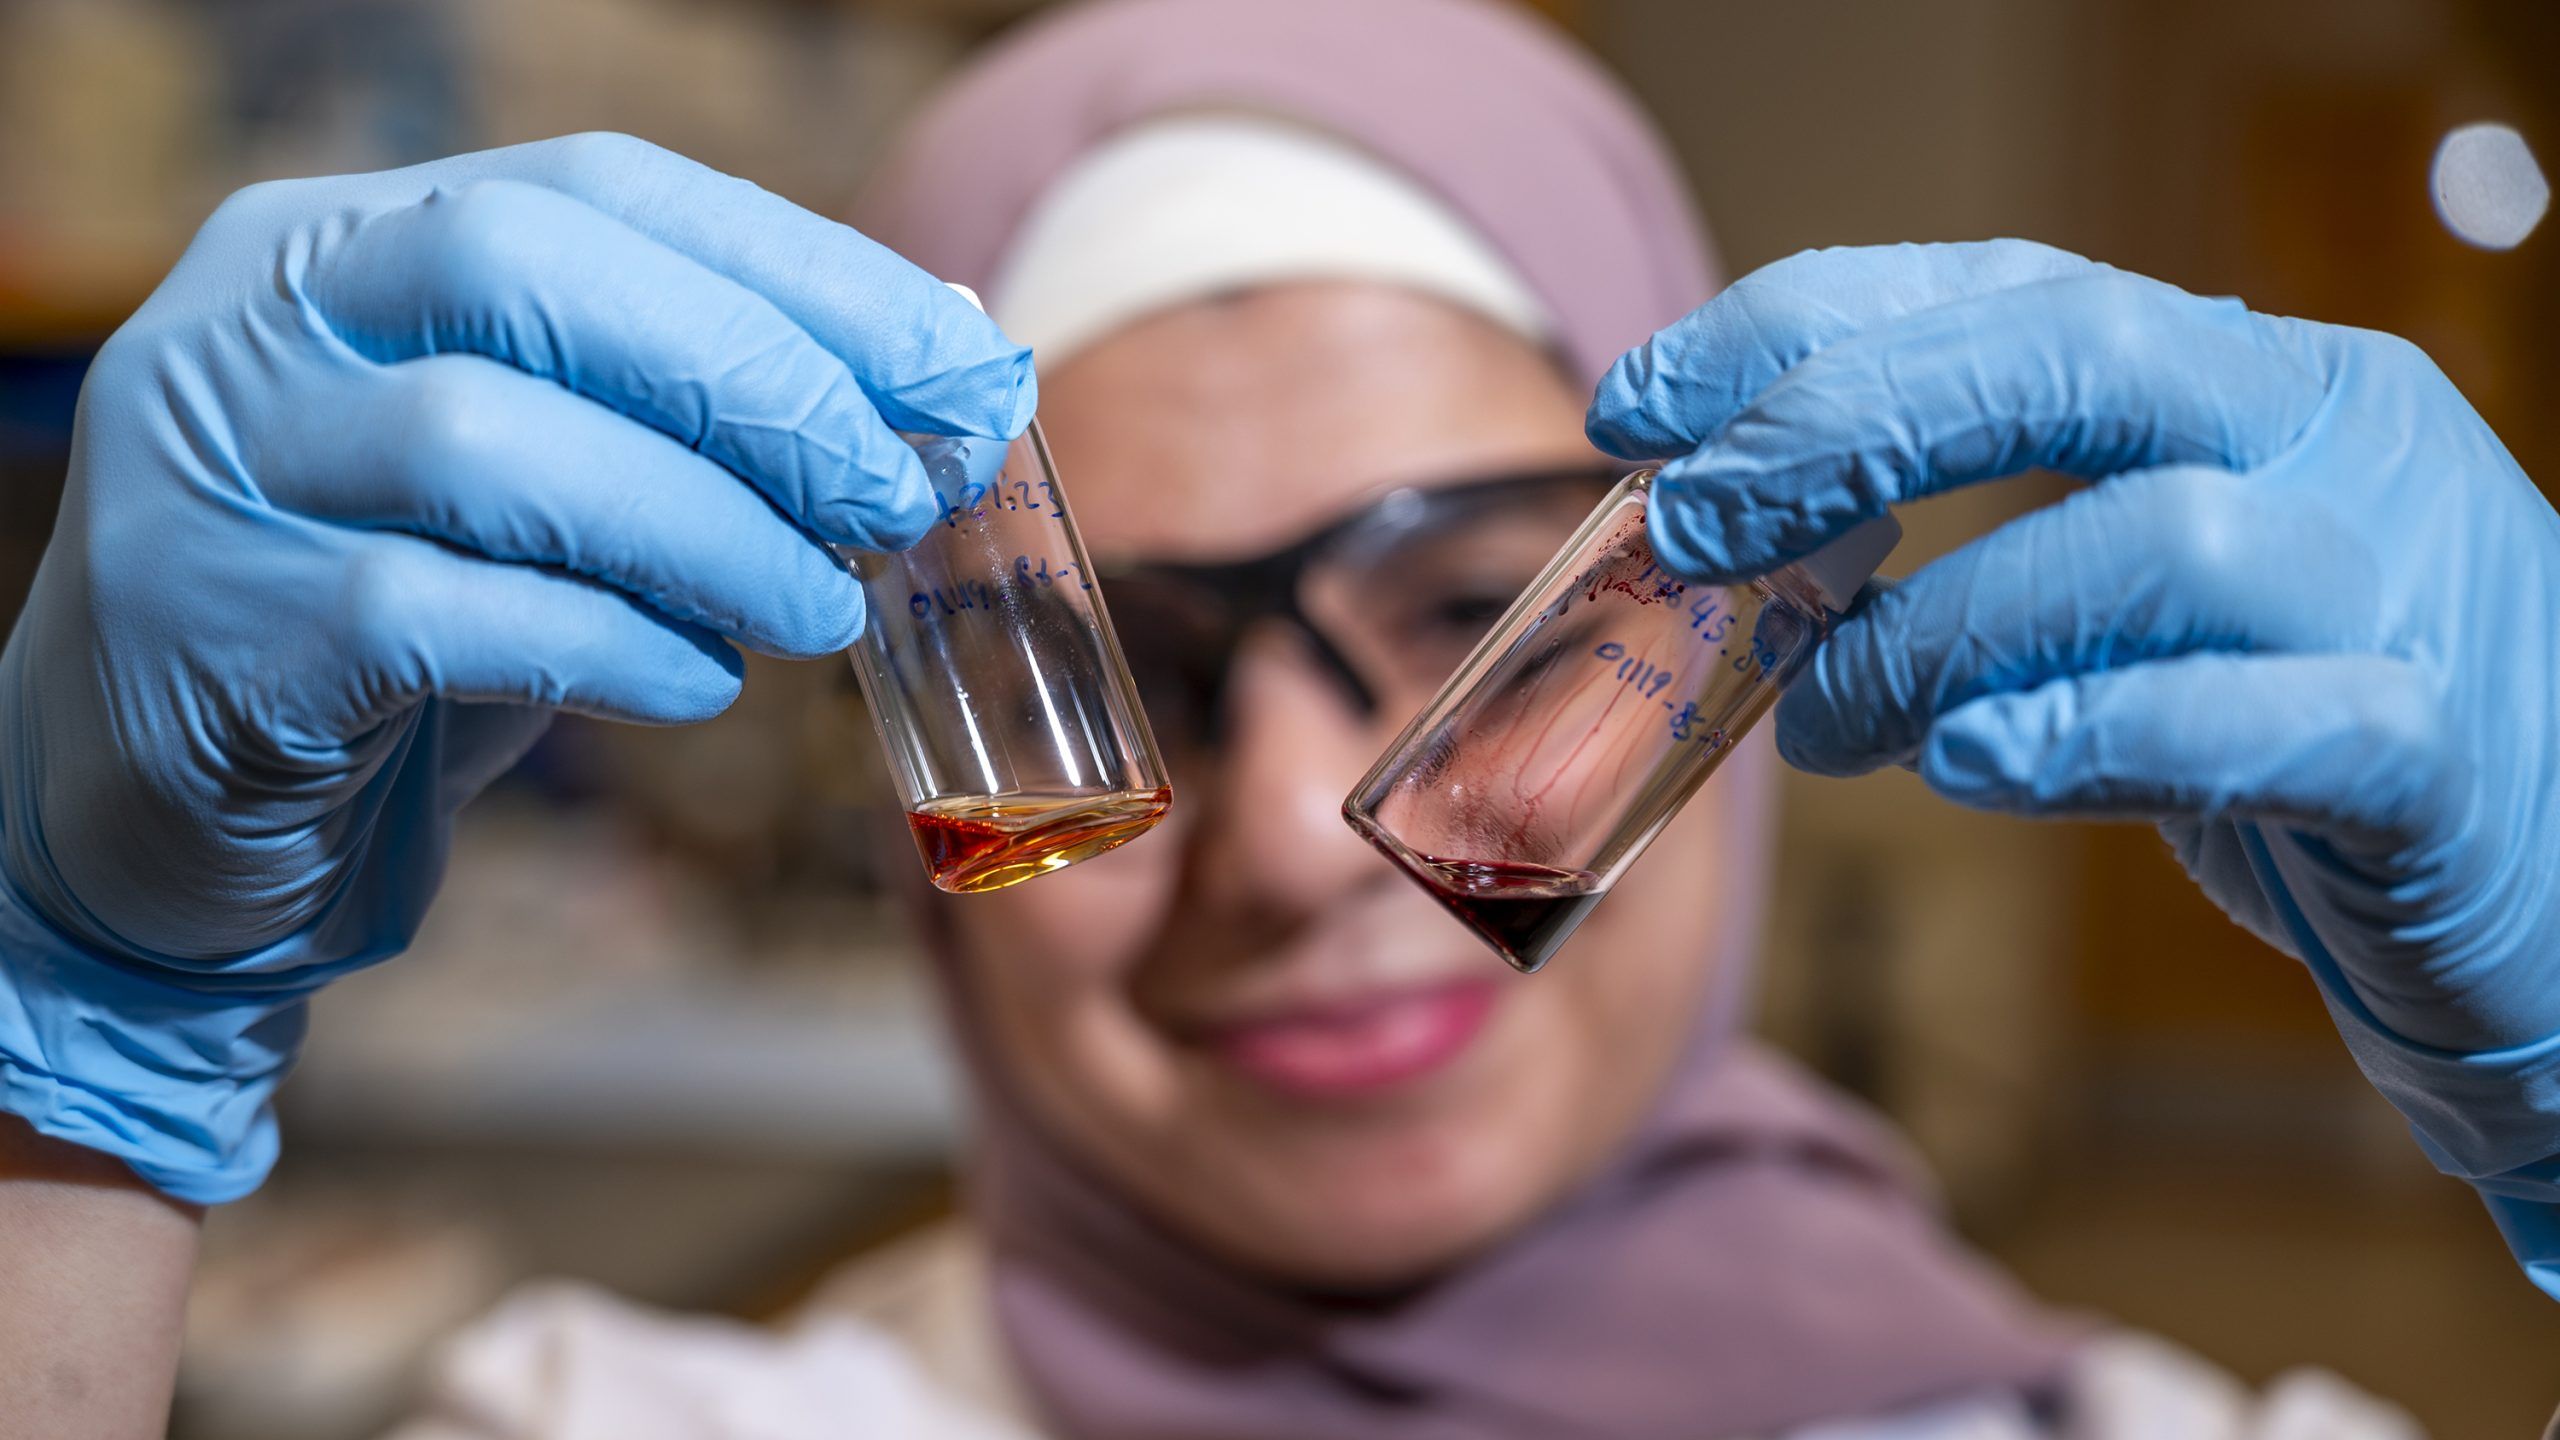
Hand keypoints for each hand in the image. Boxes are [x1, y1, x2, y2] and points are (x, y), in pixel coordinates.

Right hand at [0, 133, 1029, 1199]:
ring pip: (486, 440)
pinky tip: (699, 685)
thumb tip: (954, 358)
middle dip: (758, 382)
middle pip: (532, 268)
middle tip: (899, 496)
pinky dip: (607, 645)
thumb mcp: (540, 481)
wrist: (165, 806)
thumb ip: (695, 410)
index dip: (803, 271)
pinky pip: (438, 616)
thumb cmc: (400, 617)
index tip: (961, 368)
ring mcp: (216, 468)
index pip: (602, 190)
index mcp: (348, 239)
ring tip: (820, 614)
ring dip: (702, 529)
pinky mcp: (217, 633)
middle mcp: (260, 317)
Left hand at [1586, 240, 2559, 1272]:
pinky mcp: (2440, 758)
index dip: (1804, 329)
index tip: (1640, 406)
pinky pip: (2278, 719)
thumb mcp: (2127, 609)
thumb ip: (1977, 558)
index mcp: (2247, 381)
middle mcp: (2336, 440)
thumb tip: (1740, 555)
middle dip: (1849, 424)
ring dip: (1946, 629)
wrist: (2533, 897)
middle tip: (1700, 525)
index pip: (2007, 291)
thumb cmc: (2287, 735)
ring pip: (2166, 539)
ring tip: (1834, 722)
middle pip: (2082, 353)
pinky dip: (2099, 736)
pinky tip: (1974, 767)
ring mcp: (2408, 586)